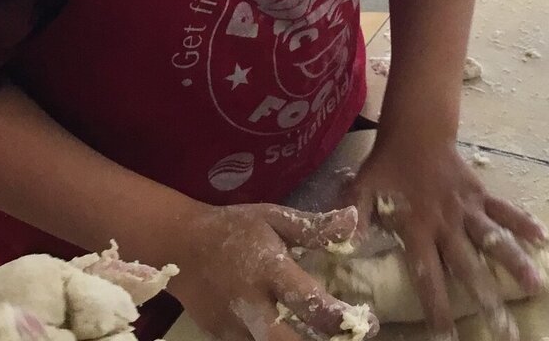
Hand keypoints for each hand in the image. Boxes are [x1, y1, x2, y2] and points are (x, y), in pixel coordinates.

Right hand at [168, 204, 373, 340]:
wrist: (179, 245)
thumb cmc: (234, 229)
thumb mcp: (274, 219)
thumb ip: (315, 228)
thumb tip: (354, 220)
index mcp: (268, 269)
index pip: (309, 302)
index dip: (342, 318)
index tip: (368, 321)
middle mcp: (250, 303)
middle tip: (350, 338)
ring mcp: (233, 325)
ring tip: (325, 337)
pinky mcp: (221, 337)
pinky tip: (292, 333)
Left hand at [348, 140, 548, 340]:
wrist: (413, 132)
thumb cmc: (385, 169)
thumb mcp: (360, 193)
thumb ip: (353, 220)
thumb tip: (343, 247)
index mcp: (417, 229)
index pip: (428, 275)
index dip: (437, 307)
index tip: (447, 336)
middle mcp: (446, 223)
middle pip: (468, 266)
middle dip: (486, 299)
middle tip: (504, 328)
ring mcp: (467, 208)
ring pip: (494, 239)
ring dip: (515, 262)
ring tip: (535, 285)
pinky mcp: (480, 194)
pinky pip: (504, 210)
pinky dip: (523, 222)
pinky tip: (543, 238)